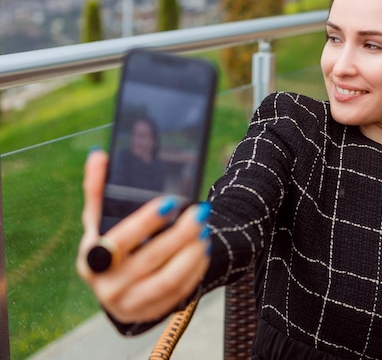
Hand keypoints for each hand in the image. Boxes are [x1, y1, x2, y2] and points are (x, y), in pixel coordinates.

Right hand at [76, 150, 211, 323]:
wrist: (115, 288)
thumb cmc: (110, 245)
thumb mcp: (99, 221)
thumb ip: (98, 189)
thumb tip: (99, 154)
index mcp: (92, 259)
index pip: (119, 240)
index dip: (145, 221)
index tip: (171, 201)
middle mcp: (107, 287)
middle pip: (150, 260)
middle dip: (180, 234)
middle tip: (201, 212)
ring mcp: (130, 304)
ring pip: (168, 280)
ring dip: (191, 254)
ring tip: (205, 231)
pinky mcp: (151, 312)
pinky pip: (179, 293)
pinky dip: (195, 270)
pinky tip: (203, 250)